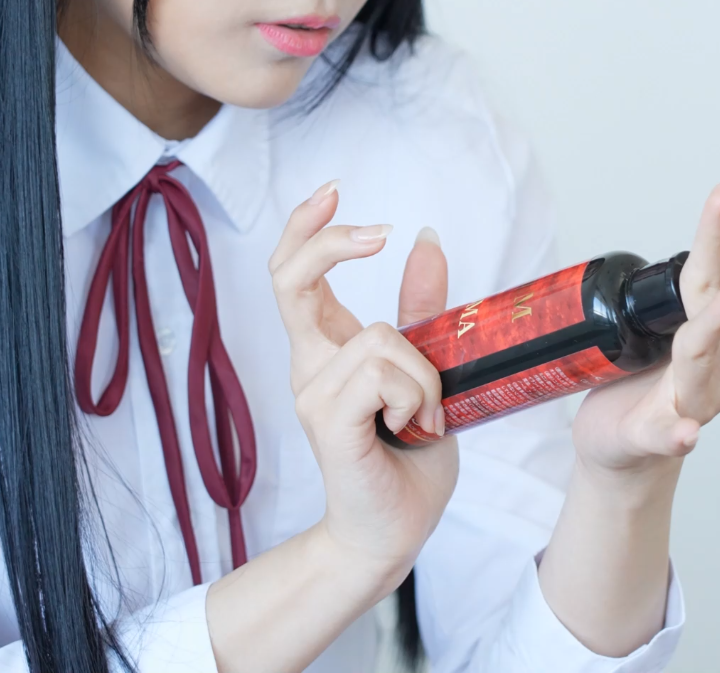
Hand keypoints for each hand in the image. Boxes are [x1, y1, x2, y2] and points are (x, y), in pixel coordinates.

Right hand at [268, 180, 458, 583]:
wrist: (394, 529)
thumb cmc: (408, 455)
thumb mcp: (425, 367)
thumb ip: (420, 308)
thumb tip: (426, 238)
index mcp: (327, 348)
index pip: (293, 272)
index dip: (306, 226)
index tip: (334, 190)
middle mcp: (309, 366)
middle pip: (292, 278)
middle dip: (329, 241)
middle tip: (378, 232)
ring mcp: (312, 394)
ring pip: (379, 336)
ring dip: (424, 371)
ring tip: (427, 415)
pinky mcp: (328, 424)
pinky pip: (378, 375)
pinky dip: (414, 394)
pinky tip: (416, 424)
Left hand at [572, 178, 719, 475]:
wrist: (632, 447)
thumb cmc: (668, 380)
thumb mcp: (705, 320)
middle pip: (714, 295)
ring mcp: (697, 397)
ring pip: (701, 354)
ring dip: (718, 324)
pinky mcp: (660, 434)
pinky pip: (671, 434)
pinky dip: (681, 433)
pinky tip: (688, 432)